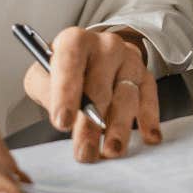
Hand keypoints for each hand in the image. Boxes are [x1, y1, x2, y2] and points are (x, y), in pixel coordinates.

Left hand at [22, 26, 160, 161]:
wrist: (95, 54)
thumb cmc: (65, 70)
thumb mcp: (42, 75)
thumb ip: (45, 91)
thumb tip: (63, 115)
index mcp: (75, 41)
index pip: (70, 63)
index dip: (66, 93)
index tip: (62, 122)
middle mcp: (106, 46)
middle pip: (100, 87)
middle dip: (91, 124)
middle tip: (84, 152)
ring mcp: (129, 60)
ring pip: (126, 95)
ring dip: (119, 127)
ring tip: (111, 151)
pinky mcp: (145, 76)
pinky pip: (149, 97)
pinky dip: (149, 119)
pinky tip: (149, 137)